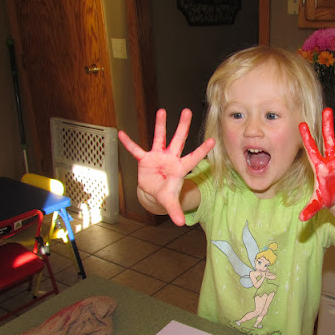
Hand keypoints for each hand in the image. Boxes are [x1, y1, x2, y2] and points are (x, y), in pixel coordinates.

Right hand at [118, 108, 214, 225]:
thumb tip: (181, 223)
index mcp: (180, 168)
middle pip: (179, 140)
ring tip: (161, 111)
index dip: (202, 151)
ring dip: (160, 125)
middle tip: (188, 111)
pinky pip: (136, 150)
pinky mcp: (145, 159)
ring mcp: (158, 157)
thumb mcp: (170, 202)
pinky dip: (129, 143)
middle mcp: (171, 158)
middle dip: (183, 127)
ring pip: (160, 138)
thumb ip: (176, 211)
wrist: (154, 192)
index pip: (193, 158)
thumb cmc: (166, 194)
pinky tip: (121, 134)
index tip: (213, 141)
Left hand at [299, 108, 334, 220]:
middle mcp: (331, 160)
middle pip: (328, 140)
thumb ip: (309, 209)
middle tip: (326, 110)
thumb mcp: (317, 203)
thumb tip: (301, 219)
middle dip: (327, 126)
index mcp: (320, 167)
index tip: (301, 124)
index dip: (307, 138)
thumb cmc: (327, 198)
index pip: (312, 149)